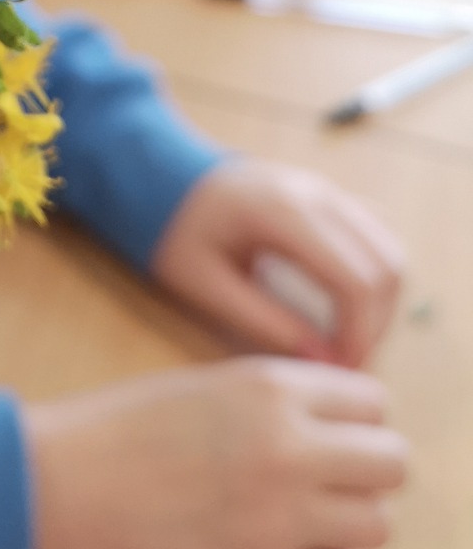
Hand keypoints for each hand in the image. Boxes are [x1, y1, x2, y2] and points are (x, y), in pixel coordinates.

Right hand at [26, 358, 408, 548]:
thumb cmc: (130, 422)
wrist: (68, 480)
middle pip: (392, 464)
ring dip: (349, 521)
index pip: (374, 402)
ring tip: (305, 516)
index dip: (355, 419)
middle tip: (327, 476)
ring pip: (376, 526)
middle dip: (366, 470)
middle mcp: (289, 448)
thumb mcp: (213, 381)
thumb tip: (347, 422)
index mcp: (272, 387)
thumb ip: (283, 397)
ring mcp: (281, 517)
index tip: (330, 432)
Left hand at [152, 158, 403, 365]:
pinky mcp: (326, 196)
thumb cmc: (173, 230)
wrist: (159, 178)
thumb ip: (265, 323)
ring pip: (389, 249)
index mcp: (284, 212)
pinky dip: (375, 275)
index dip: (361, 333)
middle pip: (386, 265)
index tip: (343, 370)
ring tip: (349, 340)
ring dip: (382, 301)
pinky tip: (348, 307)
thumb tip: (323, 361)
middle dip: (376, 323)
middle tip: (348, 362)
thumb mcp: (206, 285)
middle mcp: (317, 194)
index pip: (355, 279)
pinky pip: (375, 234)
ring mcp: (326, 190)